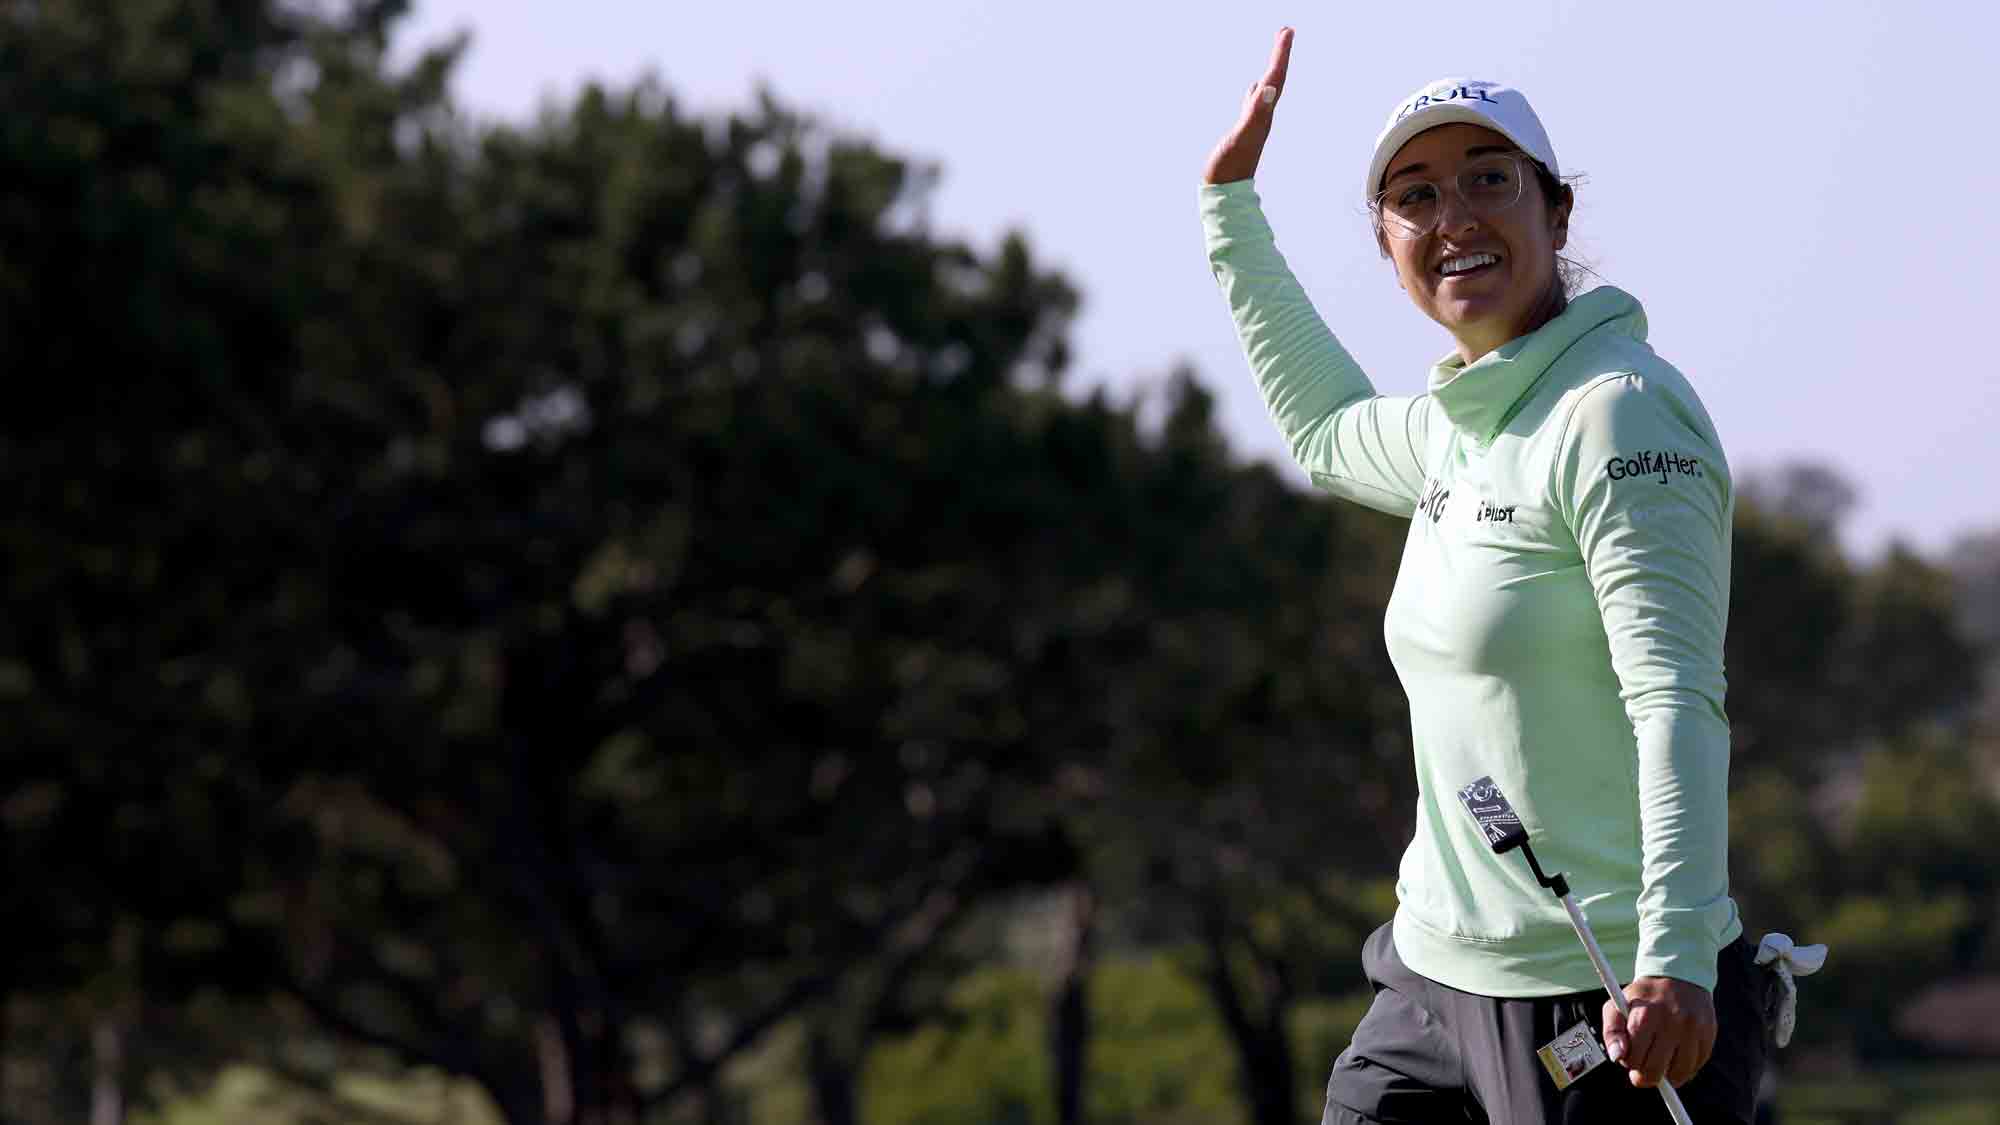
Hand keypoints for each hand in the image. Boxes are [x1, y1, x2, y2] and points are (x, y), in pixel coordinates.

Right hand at [1201, 27, 1292, 184]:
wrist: (1225, 191)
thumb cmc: (1230, 166)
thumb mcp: (1242, 137)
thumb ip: (1255, 113)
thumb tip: (1267, 88)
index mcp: (1262, 114)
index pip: (1274, 78)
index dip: (1281, 54)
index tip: (1287, 31)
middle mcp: (1261, 116)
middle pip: (1274, 80)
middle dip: (1280, 55)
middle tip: (1286, 31)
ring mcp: (1253, 123)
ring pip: (1266, 89)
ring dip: (1272, 69)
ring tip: (1276, 53)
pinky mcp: (1243, 130)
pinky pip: (1253, 103)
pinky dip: (1256, 90)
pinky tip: (1254, 89)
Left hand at [1603, 976, 1715, 1088]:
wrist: (1677, 976)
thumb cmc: (1642, 998)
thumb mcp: (1617, 1006)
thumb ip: (1611, 1032)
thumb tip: (1617, 1057)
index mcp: (1646, 1015)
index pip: (1633, 1059)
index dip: (1628, 1062)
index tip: (1629, 1055)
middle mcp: (1672, 1023)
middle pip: (1655, 1071)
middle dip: (1644, 1076)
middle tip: (1643, 1067)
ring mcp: (1693, 1030)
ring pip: (1678, 1074)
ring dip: (1666, 1074)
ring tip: (1659, 1060)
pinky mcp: (1708, 1036)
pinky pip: (1695, 1068)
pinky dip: (1684, 1069)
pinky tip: (1675, 1056)